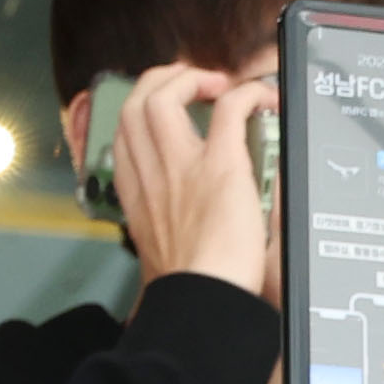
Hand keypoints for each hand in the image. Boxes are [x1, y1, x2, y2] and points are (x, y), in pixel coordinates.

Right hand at [115, 61, 280, 296]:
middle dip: (159, 81)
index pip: (122, 135)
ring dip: (192, 78)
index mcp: (137, 197)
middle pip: (134, 103)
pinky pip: (229, 109)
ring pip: (163, 93)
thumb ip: (167, 233)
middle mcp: (152, 175)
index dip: (141, 112)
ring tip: (218, 85)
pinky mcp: (221, 166)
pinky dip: (247, 95)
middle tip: (191, 86)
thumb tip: (181, 235)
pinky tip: (261, 100)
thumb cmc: (192, 292)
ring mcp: (182, 166)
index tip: (166, 111)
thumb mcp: (163, 255)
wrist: (206, 305)